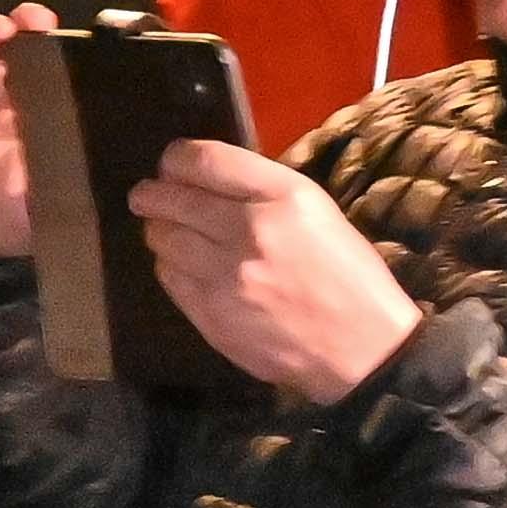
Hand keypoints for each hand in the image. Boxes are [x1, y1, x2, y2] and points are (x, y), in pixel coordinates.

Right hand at [0, 5, 48, 261]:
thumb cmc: (0, 216)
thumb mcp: (42, 210)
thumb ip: (65, 193)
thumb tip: (101, 186)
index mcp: (35, 116)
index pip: (50, 72)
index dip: (57, 50)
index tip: (67, 36)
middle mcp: (2, 97)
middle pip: (15, 50)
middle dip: (25, 28)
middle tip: (33, 18)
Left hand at [131, 139, 421, 403]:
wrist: (360, 348)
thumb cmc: (347, 275)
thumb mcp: (318, 211)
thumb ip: (264, 190)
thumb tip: (210, 181)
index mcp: (283, 197)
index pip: (206, 161)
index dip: (176, 158)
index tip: (170, 163)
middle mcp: (248, 230)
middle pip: (174, 200)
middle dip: (152, 193)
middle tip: (146, 195)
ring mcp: (225, 277)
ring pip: (163, 239)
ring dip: (158, 229)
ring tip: (162, 228)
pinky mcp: (212, 315)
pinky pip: (170, 278)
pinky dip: (168, 264)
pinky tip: (178, 263)